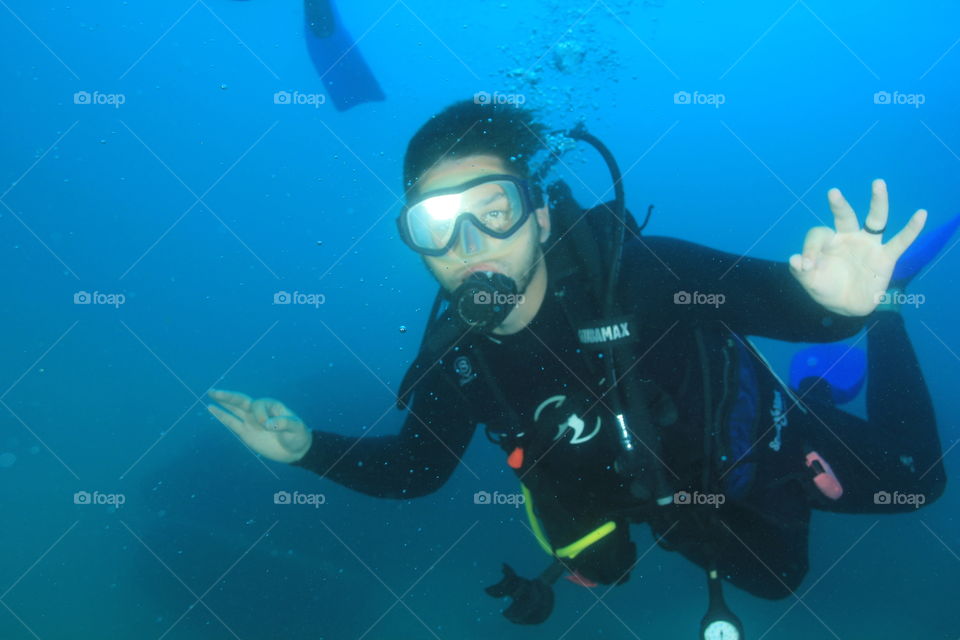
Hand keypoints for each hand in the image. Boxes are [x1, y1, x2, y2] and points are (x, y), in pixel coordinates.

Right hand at [206, 389, 312, 462]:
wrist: (295, 450)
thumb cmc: (298, 435)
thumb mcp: (296, 428)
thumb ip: (284, 423)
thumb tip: (267, 424)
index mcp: (271, 406)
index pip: (258, 405)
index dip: (260, 415)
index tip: (269, 427)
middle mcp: (259, 411)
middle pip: (241, 401)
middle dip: (228, 396)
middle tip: (214, 391)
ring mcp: (251, 421)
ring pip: (234, 409)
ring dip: (223, 401)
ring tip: (211, 393)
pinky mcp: (246, 432)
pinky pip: (231, 423)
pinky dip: (221, 416)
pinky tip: (212, 408)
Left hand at [789, 179, 926, 315]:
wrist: (847, 306)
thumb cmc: (827, 288)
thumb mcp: (810, 282)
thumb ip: (801, 272)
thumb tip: (796, 260)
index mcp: (828, 241)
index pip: (818, 234)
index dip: (810, 248)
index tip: (807, 265)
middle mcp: (848, 236)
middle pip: (845, 216)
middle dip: (839, 206)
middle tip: (832, 193)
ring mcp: (868, 244)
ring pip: (875, 220)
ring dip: (877, 202)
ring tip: (878, 183)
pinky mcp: (885, 256)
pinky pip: (901, 241)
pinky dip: (912, 229)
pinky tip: (921, 214)